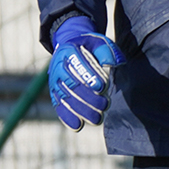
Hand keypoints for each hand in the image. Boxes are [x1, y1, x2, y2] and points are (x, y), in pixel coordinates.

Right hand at [48, 16, 124, 130]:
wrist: (71, 49)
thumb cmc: (89, 48)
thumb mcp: (99, 43)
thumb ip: (107, 51)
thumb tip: (114, 63)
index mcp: (68, 51)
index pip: (78, 64)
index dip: (89, 76)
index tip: (102, 86)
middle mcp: (57, 66)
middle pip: (72, 85)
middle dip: (88, 97)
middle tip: (104, 105)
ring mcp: (54, 81)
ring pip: (65, 98)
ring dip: (81, 110)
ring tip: (97, 119)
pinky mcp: (54, 94)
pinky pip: (58, 106)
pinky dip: (67, 117)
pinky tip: (78, 126)